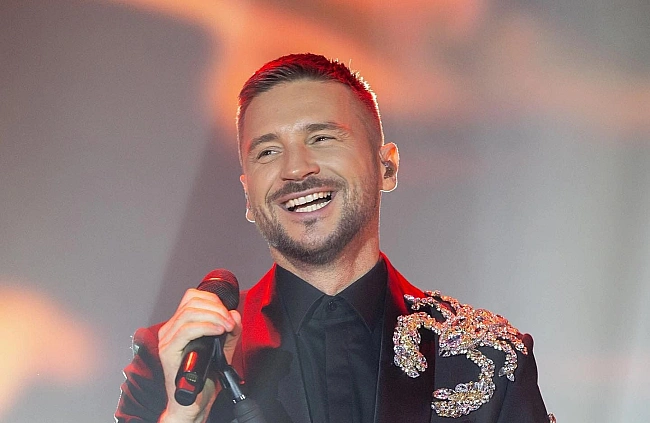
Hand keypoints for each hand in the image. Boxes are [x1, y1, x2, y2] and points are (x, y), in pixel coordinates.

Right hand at [157, 288, 242, 422]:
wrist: (195, 404)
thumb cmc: (204, 379)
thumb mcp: (223, 349)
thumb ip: (230, 331)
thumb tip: (234, 314)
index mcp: (180, 325)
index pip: (192, 297)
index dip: (213, 300)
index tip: (228, 313)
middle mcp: (170, 330)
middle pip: (191, 302)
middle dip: (216, 308)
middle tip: (230, 321)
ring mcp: (167, 340)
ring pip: (189, 313)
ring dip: (214, 316)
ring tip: (227, 327)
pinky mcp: (168, 352)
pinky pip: (186, 330)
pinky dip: (206, 327)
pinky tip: (218, 331)